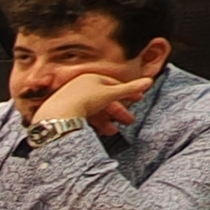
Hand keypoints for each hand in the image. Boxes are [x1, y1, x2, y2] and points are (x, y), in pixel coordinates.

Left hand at [31, 58, 160, 137]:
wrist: (59, 115)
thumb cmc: (84, 100)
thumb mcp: (111, 94)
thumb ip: (130, 89)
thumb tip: (150, 81)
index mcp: (91, 77)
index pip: (113, 84)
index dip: (128, 92)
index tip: (139, 99)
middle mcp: (80, 86)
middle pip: (104, 99)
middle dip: (118, 111)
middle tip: (130, 121)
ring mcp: (71, 98)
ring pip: (94, 109)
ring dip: (106, 121)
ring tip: (113, 132)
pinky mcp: (64, 110)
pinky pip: (83, 116)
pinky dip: (93, 123)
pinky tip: (98, 132)